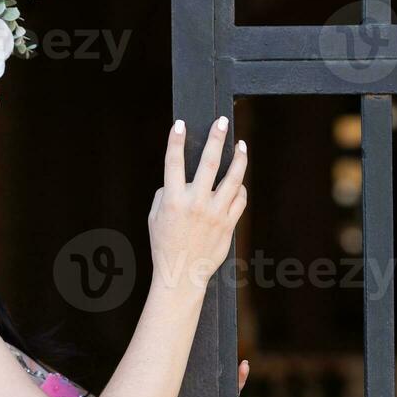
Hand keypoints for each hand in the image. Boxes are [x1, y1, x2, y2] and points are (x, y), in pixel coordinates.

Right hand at [148, 117, 247, 294]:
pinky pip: (240, 198)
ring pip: (233, 178)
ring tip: (241, 146)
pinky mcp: (228, 224)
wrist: (181, 274)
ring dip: (239, 158)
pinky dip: (240, 188)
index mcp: (173, 201)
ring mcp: (215, 213)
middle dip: (216, 138)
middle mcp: (196, 204)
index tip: (180, 124)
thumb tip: (179, 180)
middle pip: (209, 163)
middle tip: (221, 121)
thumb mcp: (154, 218)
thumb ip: (164, 194)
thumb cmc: (164, 245)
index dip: (176, 141)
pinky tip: (238, 181)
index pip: (173, 163)